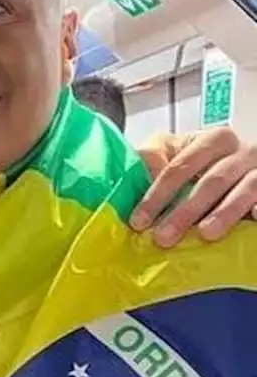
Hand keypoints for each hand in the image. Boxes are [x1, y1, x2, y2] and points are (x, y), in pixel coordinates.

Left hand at [132, 127, 256, 246]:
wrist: (246, 165)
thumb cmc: (203, 162)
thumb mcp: (174, 151)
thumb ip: (152, 157)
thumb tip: (131, 176)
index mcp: (213, 140)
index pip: (180, 166)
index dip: (157, 194)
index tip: (139, 221)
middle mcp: (242, 152)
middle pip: (210, 181)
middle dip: (184, 211)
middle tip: (164, 237)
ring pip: (244, 190)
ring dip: (224, 213)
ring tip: (206, 233)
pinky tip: (254, 218)